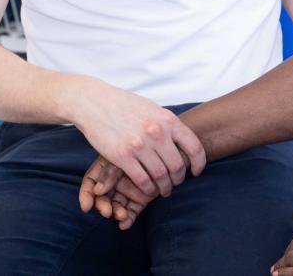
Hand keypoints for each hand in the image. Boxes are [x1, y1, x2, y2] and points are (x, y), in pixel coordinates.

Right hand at [66, 76, 205, 198]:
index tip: (196, 171)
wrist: (93, 102)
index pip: (194, 146)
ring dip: (164, 187)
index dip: (199, 163)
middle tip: (175, 184)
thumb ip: (166, 123)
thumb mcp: (151, 108)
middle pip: (177, 165)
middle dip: (178, 179)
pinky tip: (148, 190)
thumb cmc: (123, 104)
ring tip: (162, 190)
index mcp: (167, 119)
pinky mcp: (122, 156)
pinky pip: (142, 180)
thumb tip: (181, 139)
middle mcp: (157, 132)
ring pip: (161, 176)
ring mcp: (139, 145)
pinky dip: (147, 189)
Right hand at [79, 156, 158, 229]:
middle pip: (103, 197)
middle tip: (107, 212)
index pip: (90, 183)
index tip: (86, 207)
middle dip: (103, 206)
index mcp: (105, 169)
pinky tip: (125, 224)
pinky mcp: (141, 200)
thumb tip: (97, 191)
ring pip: (117, 206)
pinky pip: (132, 211)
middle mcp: (115, 182)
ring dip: (117, 213)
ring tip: (121, 215)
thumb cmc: (141, 149)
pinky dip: (128, 218)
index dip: (86, 195)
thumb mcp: (122, 156)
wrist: (166, 152)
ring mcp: (128, 191)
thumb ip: (110, 172)